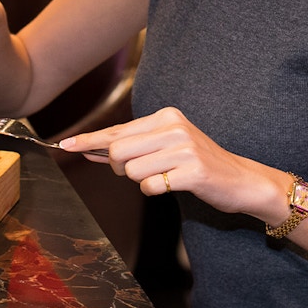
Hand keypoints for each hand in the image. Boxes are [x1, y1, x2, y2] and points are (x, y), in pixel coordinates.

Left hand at [61, 106, 283, 218]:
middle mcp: (173, 127)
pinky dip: (155, 190)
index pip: (117, 130)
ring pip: (131, 171)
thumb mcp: (166, 146)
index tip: (65, 146)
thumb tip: (92, 150)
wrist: (241, 180)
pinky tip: (173, 184)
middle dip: (118, 168)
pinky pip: (150, 186)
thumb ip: (131, 146)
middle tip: (139, 171)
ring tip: (164, 176)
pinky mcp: (192, 172)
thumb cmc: (198, 164)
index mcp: (166, 116)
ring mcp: (184, 149)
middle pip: (117, 151)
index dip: (88, 140)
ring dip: (141, 181)